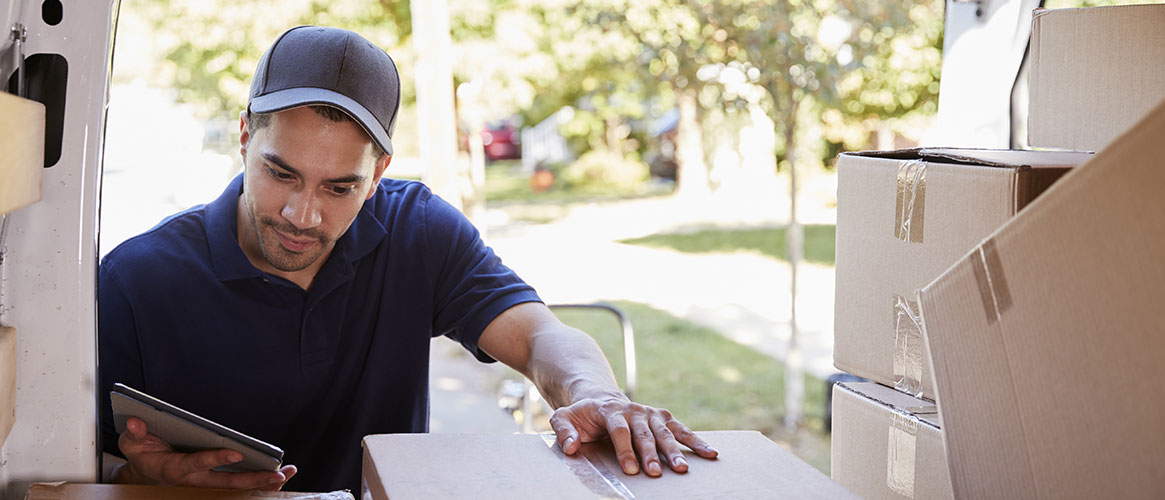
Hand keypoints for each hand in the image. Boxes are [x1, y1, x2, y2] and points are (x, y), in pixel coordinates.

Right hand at [114, 417, 296, 489]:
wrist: (145, 473)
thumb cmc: (144, 454)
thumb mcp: (131, 443)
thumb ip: (134, 434)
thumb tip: (137, 422)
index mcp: (175, 469)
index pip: (198, 464)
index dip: (215, 459)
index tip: (236, 453)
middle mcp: (195, 480)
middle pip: (227, 483)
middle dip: (254, 479)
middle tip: (278, 473)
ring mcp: (206, 483)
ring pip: (238, 486)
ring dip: (262, 481)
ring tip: (289, 472)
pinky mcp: (214, 481)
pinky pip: (240, 484)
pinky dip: (259, 481)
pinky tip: (280, 474)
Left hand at [550, 397, 717, 476]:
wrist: (600, 398)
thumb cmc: (581, 415)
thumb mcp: (564, 417)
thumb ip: (564, 430)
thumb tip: (572, 447)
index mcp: (610, 410)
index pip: (619, 430)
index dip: (625, 449)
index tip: (630, 469)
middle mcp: (633, 409)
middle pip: (644, 433)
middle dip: (651, 454)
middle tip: (657, 473)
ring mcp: (649, 413)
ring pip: (664, 433)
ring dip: (674, 451)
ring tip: (683, 469)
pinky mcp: (662, 417)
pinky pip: (680, 429)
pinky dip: (695, 440)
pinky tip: (709, 453)